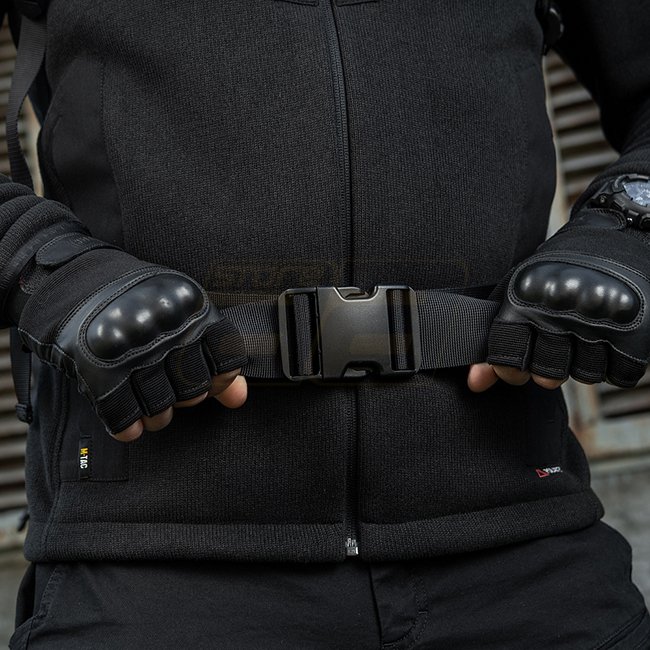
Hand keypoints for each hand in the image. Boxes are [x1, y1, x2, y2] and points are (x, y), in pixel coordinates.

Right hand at [16, 233, 247, 437]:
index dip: (222, 377)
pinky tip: (130, 424)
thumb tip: (239, 397)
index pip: (226, 358)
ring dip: (158, 415)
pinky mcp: (98, 367)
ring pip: (160, 406)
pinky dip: (128, 425)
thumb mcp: (184, 313)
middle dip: (188, 396)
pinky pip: (122, 414)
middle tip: (174, 387)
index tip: (212, 378)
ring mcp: (131, 347)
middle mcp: (164, 326)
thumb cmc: (141, 301)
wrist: (76, 282)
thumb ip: (215, 353)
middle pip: (194, 388)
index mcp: (190, 305)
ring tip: (152, 406)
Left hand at [469, 207, 649, 391]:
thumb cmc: (557, 271)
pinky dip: (614, 364)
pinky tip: (607, 338)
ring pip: (584, 376)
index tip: (515, 359)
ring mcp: (599, 319)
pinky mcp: (634, 330)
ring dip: (583, 363)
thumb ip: (497, 339)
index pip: (506, 357)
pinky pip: (618, 375)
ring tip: (583, 335)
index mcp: (525, 297)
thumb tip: (476, 384)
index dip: (507, 366)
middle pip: (546, 374)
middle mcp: (560, 308)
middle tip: (554, 347)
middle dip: (547, 368)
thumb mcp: (519, 294)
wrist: (615, 236)